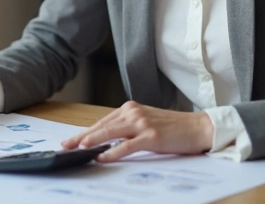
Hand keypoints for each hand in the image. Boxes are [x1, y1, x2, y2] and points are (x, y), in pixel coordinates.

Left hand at [61, 101, 212, 161]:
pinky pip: (127, 145)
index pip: (102, 122)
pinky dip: (113, 151)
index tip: (71, 140)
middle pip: (102, 126)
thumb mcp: (146, 123)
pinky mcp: (151, 136)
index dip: (85, 132)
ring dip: (92, 140)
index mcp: (130, 108)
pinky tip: (102, 156)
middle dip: (82, 137)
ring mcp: (142, 123)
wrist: (198, 127)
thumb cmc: (173, 128)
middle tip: (66, 145)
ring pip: (110, 132)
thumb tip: (105, 142)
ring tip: (78, 148)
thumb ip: (127, 129)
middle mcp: (133, 112)